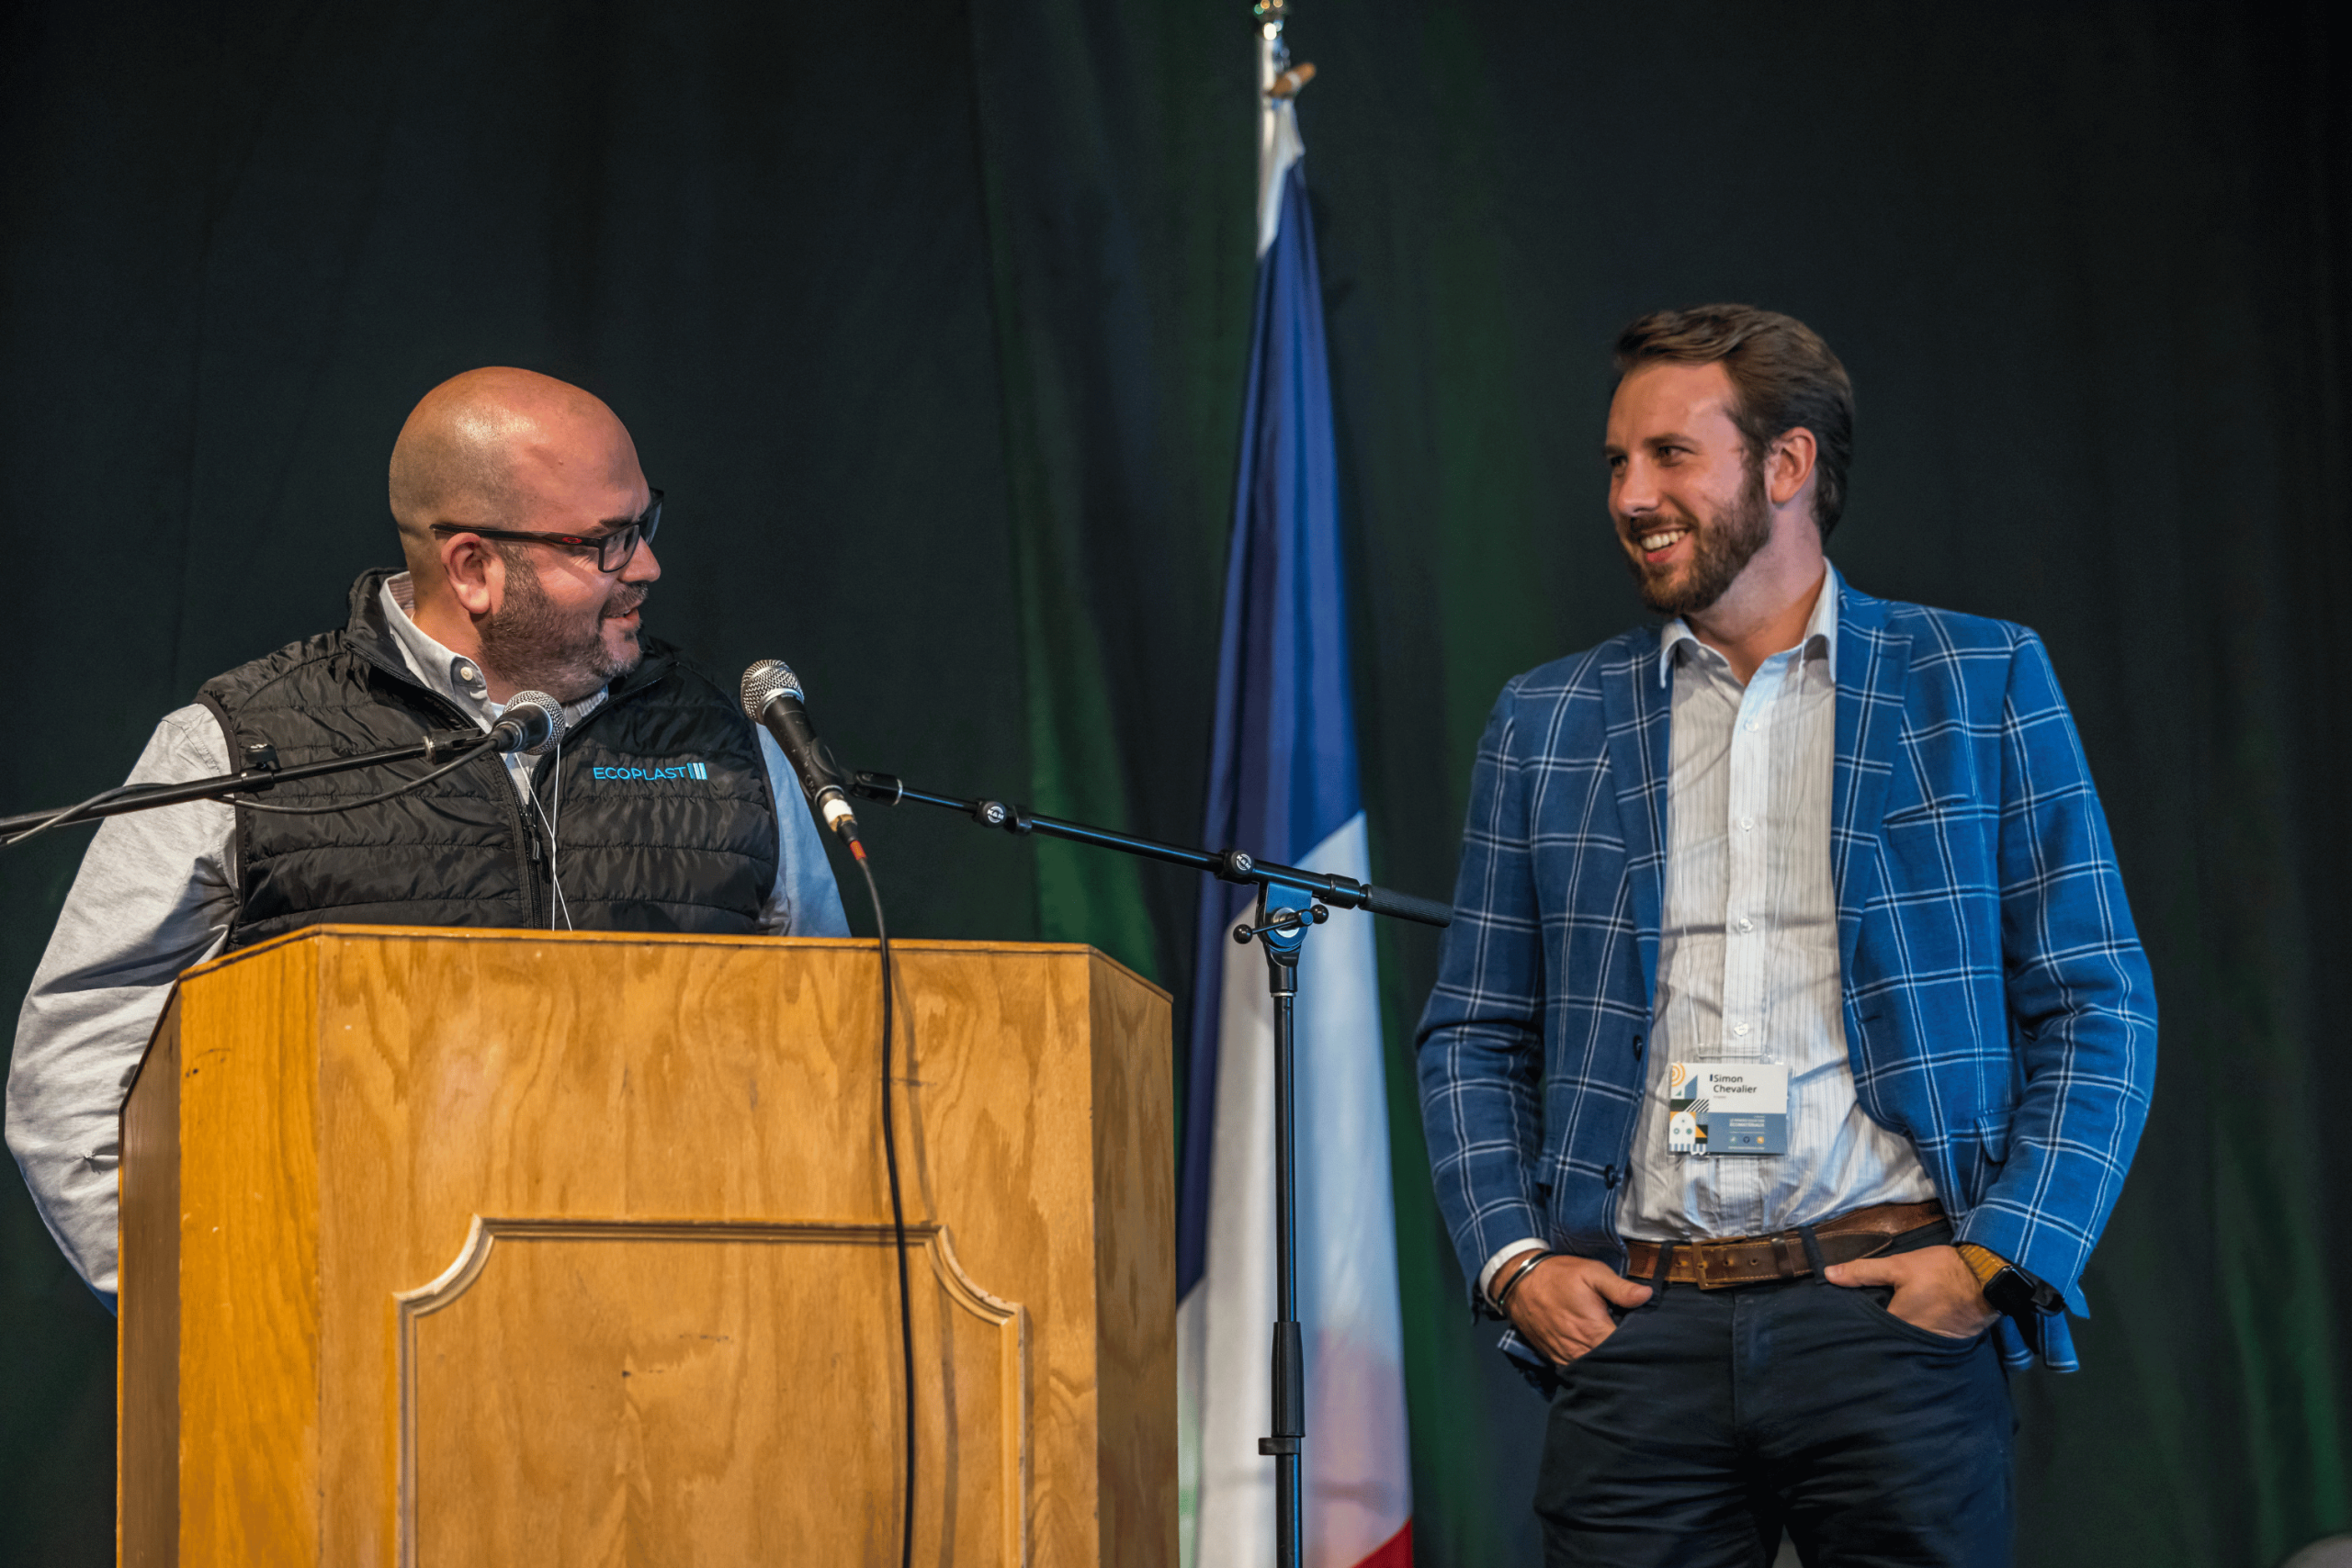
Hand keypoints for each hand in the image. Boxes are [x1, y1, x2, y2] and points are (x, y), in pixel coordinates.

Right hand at [1504, 1255, 1653, 1363]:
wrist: (1519, 1281)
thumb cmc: (1559, 1275)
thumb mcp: (1592, 1272)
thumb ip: (1620, 1288)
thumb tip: (1647, 1296)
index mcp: (1595, 1331)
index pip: (1626, 1351)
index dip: (1639, 1347)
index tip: (1648, 1339)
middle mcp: (1581, 1350)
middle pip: (1611, 1365)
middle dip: (1623, 1357)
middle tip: (1633, 1345)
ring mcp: (1566, 1356)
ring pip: (1593, 1369)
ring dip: (1605, 1363)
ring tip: (1616, 1351)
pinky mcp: (1554, 1357)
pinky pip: (1576, 1369)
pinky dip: (1587, 1364)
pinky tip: (1594, 1353)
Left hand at [1823, 1245, 2000, 1337]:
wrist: (1989, 1278)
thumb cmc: (1941, 1271)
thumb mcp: (1899, 1266)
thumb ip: (1863, 1272)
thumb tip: (1828, 1274)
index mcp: (1898, 1326)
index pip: (1868, 1332)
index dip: (1856, 1327)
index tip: (1840, 1324)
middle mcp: (1913, 1344)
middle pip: (1886, 1341)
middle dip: (1874, 1334)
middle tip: (1855, 1325)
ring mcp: (1932, 1345)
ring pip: (1904, 1343)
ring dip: (1894, 1337)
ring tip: (1879, 1327)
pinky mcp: (1947, 1343)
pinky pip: (1922, 1343)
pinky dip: (1914, 1337)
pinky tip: (1909, 1327)